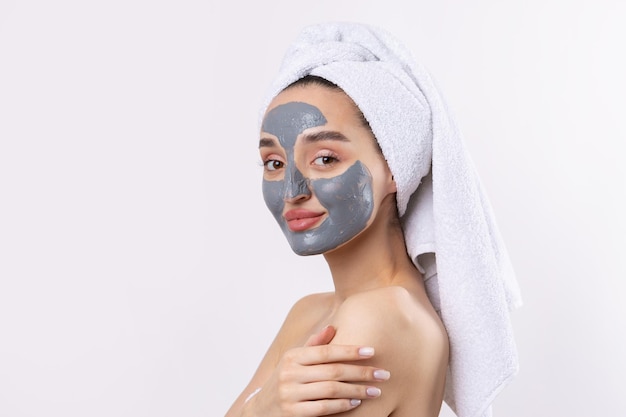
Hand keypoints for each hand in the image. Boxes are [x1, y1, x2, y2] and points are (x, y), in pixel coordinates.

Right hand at [244, 325, 389, 416]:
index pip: (326, 351)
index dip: (350, 350)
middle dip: (362, 372)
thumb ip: (312, 346)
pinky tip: (356, 403)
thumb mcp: (293, 362)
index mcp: (292, 357)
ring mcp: (290, 394)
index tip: (372, 351)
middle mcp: (290, 373)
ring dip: (357, 390)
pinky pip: (324, 408)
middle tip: (383, 374)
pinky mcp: (292, 413)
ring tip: (375, 391)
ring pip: (331, 390)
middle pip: (333, 371)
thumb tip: (332, 328)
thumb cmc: (284, 382)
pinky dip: (342, 405)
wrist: (261, 411)